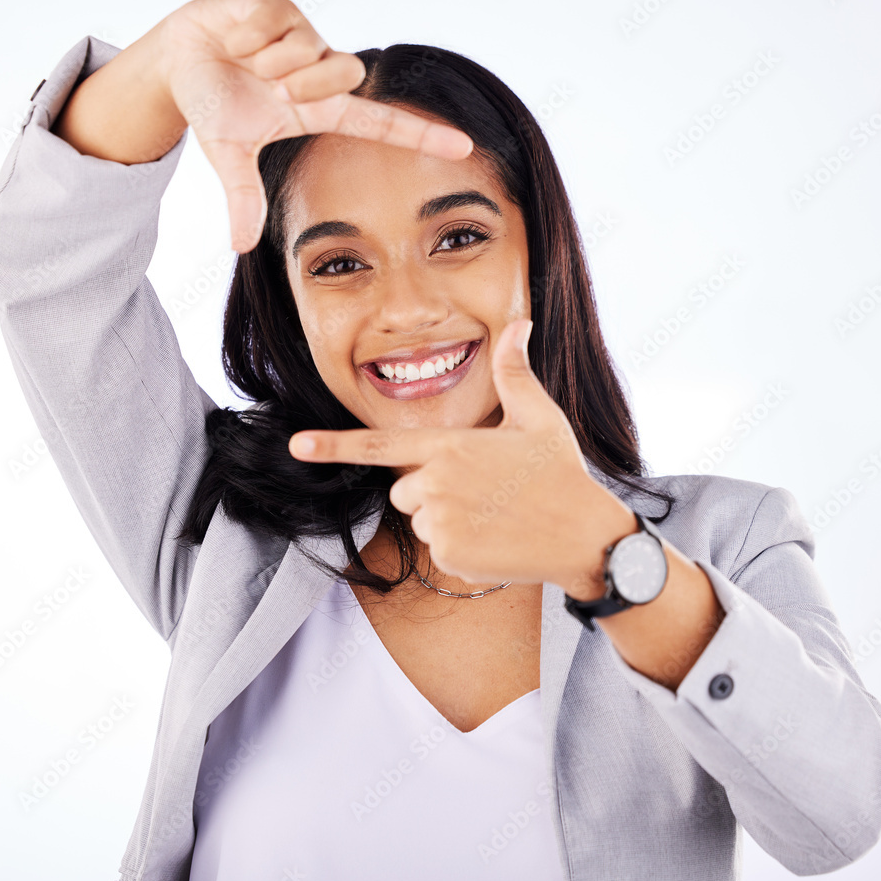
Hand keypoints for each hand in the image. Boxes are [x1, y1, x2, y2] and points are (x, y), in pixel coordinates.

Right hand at [153, 0, 473, 251]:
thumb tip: (240, 247)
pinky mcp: (286, 8)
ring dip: (272, 62)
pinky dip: (250, 35)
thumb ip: (243, 198)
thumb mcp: (228, 155)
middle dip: (303, 84)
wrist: (178, 58)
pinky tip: (237, 38)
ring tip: (248, 62)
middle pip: (349, 74)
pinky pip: (281, 22)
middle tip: (269, 88)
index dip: (423, 135)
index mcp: (322, 111)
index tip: (465, 148)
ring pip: (314, 48)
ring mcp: (307, 38)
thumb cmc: (212, 107)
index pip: (383, 125)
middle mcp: (323, 73)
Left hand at [287, 319, 633, 589]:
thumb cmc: (561, 473)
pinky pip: (438, 549)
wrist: (584, 536)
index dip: (334, 446)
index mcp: (448, 445)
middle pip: (404, 488)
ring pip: (421, 520)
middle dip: (432, 489)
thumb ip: (514, 373)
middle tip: (484, 490)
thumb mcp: (539, 417)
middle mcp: (435, 483)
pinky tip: (494, 538)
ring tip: (493, 514)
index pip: (379, 446)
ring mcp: (440, 521)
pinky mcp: (448, 555)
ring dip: (447, 518)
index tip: (296, 447)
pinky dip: (461, 547)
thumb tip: (520, 325)